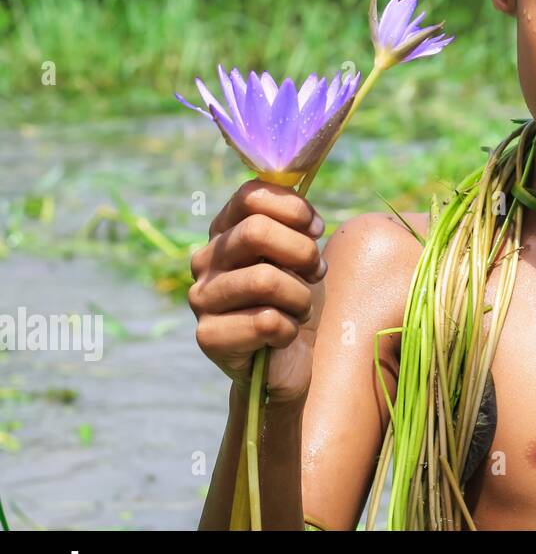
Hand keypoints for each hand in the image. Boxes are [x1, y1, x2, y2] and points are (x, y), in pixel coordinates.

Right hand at [189, 179, 326, 403]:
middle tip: (316, 272)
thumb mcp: (301, 254)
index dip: (292, 208)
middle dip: (301, 252)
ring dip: (300, 296)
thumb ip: (295, 225)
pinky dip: (289, 328)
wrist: (292, 359)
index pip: (251, 194)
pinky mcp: (207, 336)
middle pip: (256, 232)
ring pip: (265, 279)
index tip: (315, 229)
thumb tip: (304, 214)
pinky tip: (284, 335)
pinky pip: (267, 321)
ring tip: (300, 308)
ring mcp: (201, 298)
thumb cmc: (297, 299)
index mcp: (225, 231)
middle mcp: (205, 259)